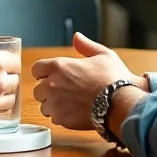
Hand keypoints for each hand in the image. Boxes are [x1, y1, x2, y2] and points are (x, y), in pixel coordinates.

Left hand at [31, 33, 146, 130]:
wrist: (120, 103)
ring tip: (71, 103)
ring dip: (53, 105)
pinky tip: (75, 112)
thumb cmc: (113, 78)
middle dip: (48, 91)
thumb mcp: (103, 55)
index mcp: (59, 66)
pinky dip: (62, 117)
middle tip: (64, 91)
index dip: (44, 73)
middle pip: (38, 90)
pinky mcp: (62, 119)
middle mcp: (52, 85)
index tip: (53, 76)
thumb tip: (77, 37)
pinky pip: (54, 119)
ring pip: (44, 106)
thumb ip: (86, 46)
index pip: (36, 69)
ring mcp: (55, 104)